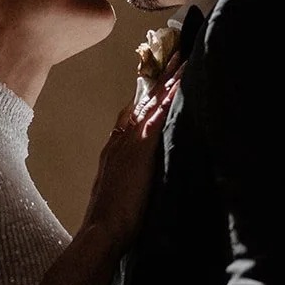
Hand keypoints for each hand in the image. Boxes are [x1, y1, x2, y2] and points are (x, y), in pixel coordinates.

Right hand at [83, 63, 181, 247]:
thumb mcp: (119, 195)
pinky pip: (156, 117)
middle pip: (142, 102)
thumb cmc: (111, 222)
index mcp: (114, 152)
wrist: (102, 231)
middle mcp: (119, 142)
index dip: (144, 97)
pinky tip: (180, 84)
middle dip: (158, 78)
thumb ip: (129, 181)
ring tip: (182, 58)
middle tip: (173, 53)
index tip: (156, 80)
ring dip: (167, 80)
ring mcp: (128, 144)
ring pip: (150, 103)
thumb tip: (139, 180)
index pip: (131, 116)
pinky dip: (167, 99)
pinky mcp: (139, 151)